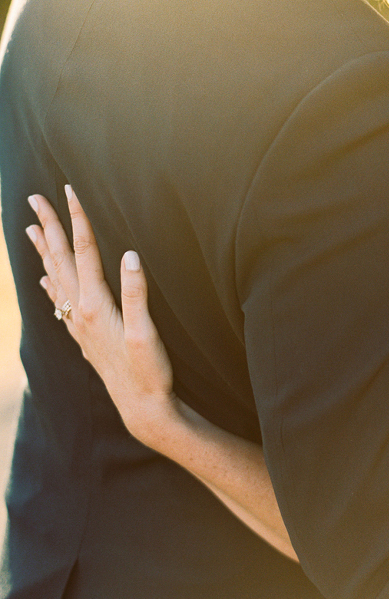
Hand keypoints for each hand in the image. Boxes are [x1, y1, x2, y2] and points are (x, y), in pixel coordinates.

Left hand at [27, 188, 177, 449]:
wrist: (141, 408)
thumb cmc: (148, 370)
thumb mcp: (147, 331)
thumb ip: (136, 292)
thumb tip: (130, 255)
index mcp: (96, 304)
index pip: (83, 251)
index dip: (77, 219)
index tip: (68, 191)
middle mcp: (81, 311)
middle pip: (60, 259)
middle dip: (49, 226)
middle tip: (34, 199)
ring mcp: (79, 324)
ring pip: (55, 277)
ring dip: (43, 250)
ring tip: (30, 229)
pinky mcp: (84, 335)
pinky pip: (60, 300)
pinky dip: (49, 283)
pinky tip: (44, 278)